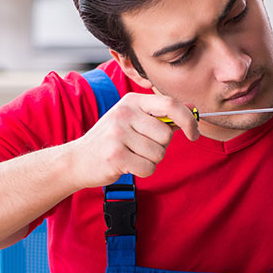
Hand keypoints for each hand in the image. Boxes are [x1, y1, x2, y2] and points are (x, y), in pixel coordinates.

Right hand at [66, 92, 199, 188]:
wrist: (78, 159)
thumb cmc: (110, 140)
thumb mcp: (132, 119)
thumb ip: (160, 114)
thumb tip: (192, 108)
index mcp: (131, 101)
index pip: (170, 104)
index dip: (188, 120)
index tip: (194, 133)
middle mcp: (124, 113)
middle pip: (166, 135)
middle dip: (160, 147)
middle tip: (140, 147)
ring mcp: (118, 134)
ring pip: (159, 153)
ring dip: (150, 160)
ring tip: (131, 156)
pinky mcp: (116, 156)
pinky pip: (148, 168)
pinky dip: (143, 171)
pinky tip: (127, 166)